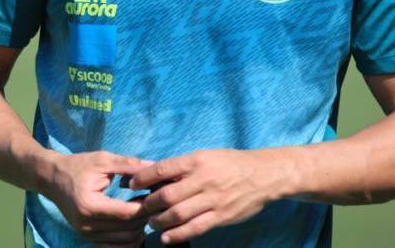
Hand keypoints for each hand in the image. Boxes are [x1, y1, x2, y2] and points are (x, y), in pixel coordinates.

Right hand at [43, 151, 151, 246]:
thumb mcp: (102, 160)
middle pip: (127, 230)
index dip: (145, 207)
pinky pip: (114, 246)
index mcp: (90, 205)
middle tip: (153, 202)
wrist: (52, 178)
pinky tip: (133, 222)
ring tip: (143, 210)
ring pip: (124, 241)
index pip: (126, 214)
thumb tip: (153, 166)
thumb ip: (128, 165)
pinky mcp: (87, 238)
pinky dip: (128, 238)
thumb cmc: (77, 166)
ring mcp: (86, 235)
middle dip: (145, 218)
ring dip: (138, 228)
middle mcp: (87, 225)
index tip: (156, 195)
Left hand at [130, 149, 290, 243]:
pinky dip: (177, 235)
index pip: (163, 168)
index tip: (130, 184)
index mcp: (197, 160)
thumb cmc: (231, 163)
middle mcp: (203, 179)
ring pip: (178, 214)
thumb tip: (156, 176)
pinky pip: (195, 227)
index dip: (143, 177)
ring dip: (159, 221)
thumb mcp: (207, 156)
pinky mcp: (221, 216)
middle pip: (166, 195)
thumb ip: (184, 167)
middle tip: (140, 208)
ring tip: (152, 223)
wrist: (264, 175)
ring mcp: (213, 199)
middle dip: (148, 204)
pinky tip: (166, 237)